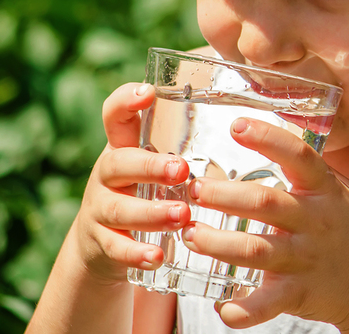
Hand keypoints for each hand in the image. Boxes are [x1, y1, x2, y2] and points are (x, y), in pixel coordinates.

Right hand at [73, 83, 191, 283]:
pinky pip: (116, 249)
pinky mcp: (101, 244)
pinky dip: (136, 253)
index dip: (126, 101)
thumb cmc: (145, 190)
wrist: (102, 243)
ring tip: (181, 216)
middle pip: (117, 163)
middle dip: (149, 166)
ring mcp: (101, 209)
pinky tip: (158, 257)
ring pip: (119, 209)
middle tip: (181, 170)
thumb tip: (247, 117)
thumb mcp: (154, 163)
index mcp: (123, 148)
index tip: (148, 92)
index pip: (115, 115)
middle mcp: (107, 175)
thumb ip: (184, 143)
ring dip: (150, 213)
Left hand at [178, 118, 348, 331]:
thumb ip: (308, 169)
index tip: (236, 126)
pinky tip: (223, 309)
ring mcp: (307, 258)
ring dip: (220, 245)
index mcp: (324, 190)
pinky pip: (269, 304)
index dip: (268, 139)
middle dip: (226, 196)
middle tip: (195, 190)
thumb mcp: (340, 190)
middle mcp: (315, 221)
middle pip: (266, 203)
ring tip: (191, 235)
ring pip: (257, 250)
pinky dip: (245, 311)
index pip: (298, 156)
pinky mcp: (301, 293)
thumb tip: (273, 132)